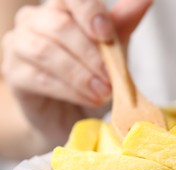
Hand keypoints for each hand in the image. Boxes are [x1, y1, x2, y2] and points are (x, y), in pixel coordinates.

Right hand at [1, 0, 151, 149]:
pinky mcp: (14, 73)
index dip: (88, 11)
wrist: (73, 114)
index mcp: (60, 8)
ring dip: (80, 74)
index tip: (106, 34)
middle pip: (59, 24)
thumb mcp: (113, 51)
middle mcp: (34, 20)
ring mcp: (19, 45)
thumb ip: (123, 24)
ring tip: (104, 92)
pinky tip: (89, 99)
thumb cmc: (92, 78)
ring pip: (46, 50)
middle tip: (111, 78)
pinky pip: (39, 78)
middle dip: (91, 54)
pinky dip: (70, 90)